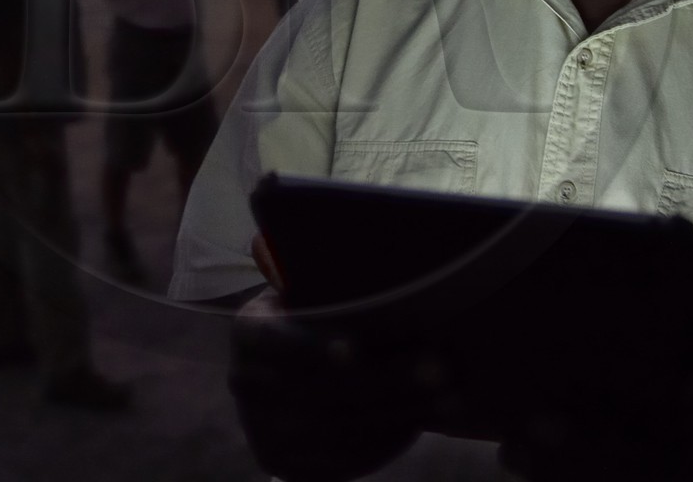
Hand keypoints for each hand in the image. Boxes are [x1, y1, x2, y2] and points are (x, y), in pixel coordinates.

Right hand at [228, 236, 432, 481]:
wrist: (285, 372)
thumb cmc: (311, 314)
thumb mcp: (306, 285)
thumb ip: (305, 265)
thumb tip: (295, 233)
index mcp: (249, 331)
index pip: (278, 343)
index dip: (314, 349)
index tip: (357, 349)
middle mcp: (246, 384)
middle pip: (320, 391)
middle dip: (385, 381)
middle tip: (440, 367)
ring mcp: (262, 431)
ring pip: (336, 430)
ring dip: (397, 414)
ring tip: (446, 396)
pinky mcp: (284, 464)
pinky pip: (339, 461)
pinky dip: (383, 444)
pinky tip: (418, 422)